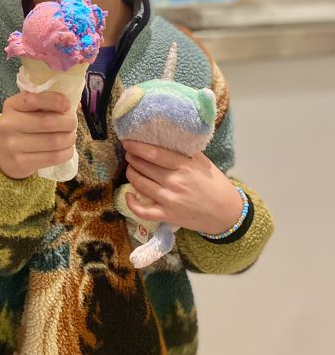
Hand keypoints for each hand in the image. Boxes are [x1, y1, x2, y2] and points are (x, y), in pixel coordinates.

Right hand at [0, 90, 76, 179]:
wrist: (4, 154)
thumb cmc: (23, 127)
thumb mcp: (26, 110)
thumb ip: (45, 103)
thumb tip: (73, 105)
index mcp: (12, 106)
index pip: (33, 99)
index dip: (55, 101)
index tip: (67, 106)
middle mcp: (9, 124)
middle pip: (47, 122)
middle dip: (68, 122)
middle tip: (73, 124)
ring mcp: (12, 145)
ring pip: (53, 141)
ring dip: (69, 138)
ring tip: (71, 137)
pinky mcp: (20, 162)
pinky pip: (53, 157)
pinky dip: (66, 152)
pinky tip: (67, 149)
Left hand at [122, 140, 244, 235]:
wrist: (227, 213)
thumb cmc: (215, 184)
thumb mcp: (203, 163)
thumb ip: (185, 151)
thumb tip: (165, 139)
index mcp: (185, 166)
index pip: (154, 154)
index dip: (137, 147)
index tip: (127, 142)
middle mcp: (175, 182)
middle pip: (144, 167)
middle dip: (132, 159)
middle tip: (129, 154)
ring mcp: (170, 200)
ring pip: (140, 184)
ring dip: (131, 174)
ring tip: (131, 168)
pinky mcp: (167, 216)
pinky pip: (143, 211)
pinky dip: (131, 203)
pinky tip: (128, 194)